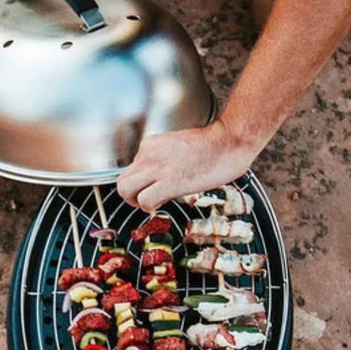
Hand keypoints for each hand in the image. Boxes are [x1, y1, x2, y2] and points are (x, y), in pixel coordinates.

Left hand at [116, 120, 256, 212]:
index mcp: (150, 144)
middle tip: (145, 200)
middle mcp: (148, 154)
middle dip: (131, 195)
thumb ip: (163, 159)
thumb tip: (159, 177)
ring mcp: (156, 168)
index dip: (142, 181)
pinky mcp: (168, 182)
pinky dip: (149, 207)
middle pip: (122, 180)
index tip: (155, 185)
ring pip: (125, 190)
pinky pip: (144, 200)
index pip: (132, 168)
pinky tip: (162, 204)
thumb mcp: (177, 147)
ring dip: (136, 202)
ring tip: (151, 203)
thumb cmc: (212, 146)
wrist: (229, 142)